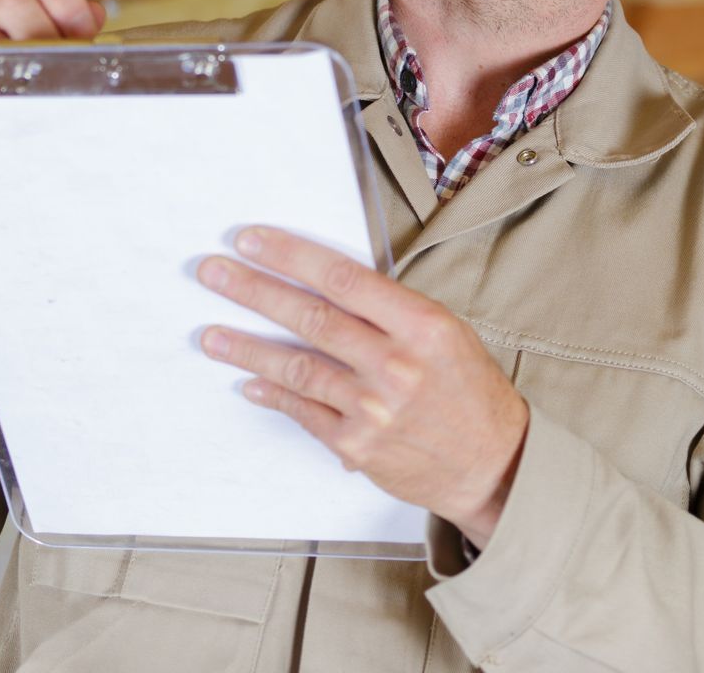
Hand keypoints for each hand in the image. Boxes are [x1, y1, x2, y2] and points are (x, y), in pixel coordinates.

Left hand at [196, 227, 528, 547]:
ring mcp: (372, 409)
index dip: (290, 255)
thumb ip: (389, 310)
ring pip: (295, 367)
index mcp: (421, 325)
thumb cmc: (468, 390)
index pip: (342, 278)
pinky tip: (249, 381)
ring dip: (246, 348)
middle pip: (309, 317)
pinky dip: (272, 394)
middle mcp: (395, 364)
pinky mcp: (356, 446)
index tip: (252, 240)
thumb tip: (325, 283)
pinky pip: (302, 411)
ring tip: (211, 334)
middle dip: (252, 290)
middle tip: (213, 272)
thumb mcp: (445, 333)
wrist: (493, 463)